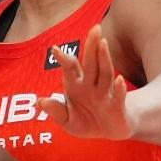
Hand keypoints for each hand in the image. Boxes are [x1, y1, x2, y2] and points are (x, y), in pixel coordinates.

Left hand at [38, 24, 135, 139]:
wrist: (109, 132)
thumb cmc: (87, 121)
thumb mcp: (68, 121)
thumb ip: (56, 111)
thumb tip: (41, 101)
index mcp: (76, 86)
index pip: (70, 69)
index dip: (63, 59)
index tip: (55, 49)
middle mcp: (91, 86)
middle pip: (92, 63)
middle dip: (92, 46)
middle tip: (95, 28)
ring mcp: (105, 94)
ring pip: (105, 73)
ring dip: (104, 58)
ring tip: (103, 43)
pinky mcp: (117, 107)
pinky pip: (119, 96)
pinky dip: (119, 89)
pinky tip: (120, 80)